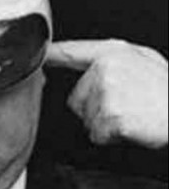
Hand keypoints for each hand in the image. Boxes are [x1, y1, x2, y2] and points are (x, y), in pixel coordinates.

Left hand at [46, 40, 167, 148]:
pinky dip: (111, 136)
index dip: (49, 55)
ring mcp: (107, 91)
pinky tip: (132, 127)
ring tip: (131, 114)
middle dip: (93, 106)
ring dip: (103, 122)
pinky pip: (97, 133)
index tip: (33, 56)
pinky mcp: (112, 115)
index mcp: (112, 52)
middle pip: (75, 97)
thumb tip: (88, 65)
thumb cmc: (167, 89)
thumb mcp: (143, 60)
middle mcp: (105, 68)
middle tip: (124, 105)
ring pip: (85, 117)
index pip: (70, 51)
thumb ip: (111, 59)